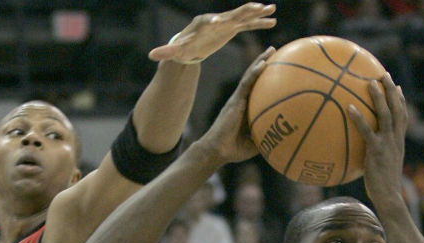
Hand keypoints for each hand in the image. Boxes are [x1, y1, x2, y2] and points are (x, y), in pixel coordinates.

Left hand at [149, 3, 275, 63]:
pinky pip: (248, 24)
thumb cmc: (184, 46)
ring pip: (243, 16)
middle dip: (243, 10)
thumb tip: (151, 55)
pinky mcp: (233, 28)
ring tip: (271, 8)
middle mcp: (216, 19)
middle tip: (256, 6)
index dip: (214, 21)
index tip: (219, 21)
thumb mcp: (175, 51)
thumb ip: (166, 52)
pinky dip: (259, 22)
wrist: (192, 44)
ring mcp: (227, 22)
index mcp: (202, 23)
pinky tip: (273, 20)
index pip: (208, 21)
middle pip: (230, 13)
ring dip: (257, 12)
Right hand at [198, 47, 274, 163]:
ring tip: (271, 50)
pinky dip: (254, 73)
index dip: (266, 77)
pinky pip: (246, 84)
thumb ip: (268, 138)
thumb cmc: (234, 150)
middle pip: (254, 77)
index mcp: (246, 108)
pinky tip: (263, 64)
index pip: (257, 89)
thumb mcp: (256, 143)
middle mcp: (241, 100)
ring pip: (250, 76)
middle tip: (275, 51)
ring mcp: (237, 99)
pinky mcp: (234, 101)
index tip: (279, 67)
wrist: (217, 151)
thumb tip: (287, 140)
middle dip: (263, 63)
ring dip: (260, 61)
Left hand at [348, 73, 407, 206]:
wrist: (389, 197)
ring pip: (385, 115)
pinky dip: (359, 118)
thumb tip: (364, 151)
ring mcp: (388, 144)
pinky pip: (367, 131)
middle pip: (397, 109)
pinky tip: (349, 108)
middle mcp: (396, 139)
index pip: (403, 116)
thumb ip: (376, 154)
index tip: (397, 86)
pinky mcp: (376, 151)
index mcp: (399, 141)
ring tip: (369, 83)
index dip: (401, 100)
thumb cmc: (382, 185)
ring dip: (379, 97)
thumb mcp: (382, 166)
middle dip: (392, 90)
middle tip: (384, 74)